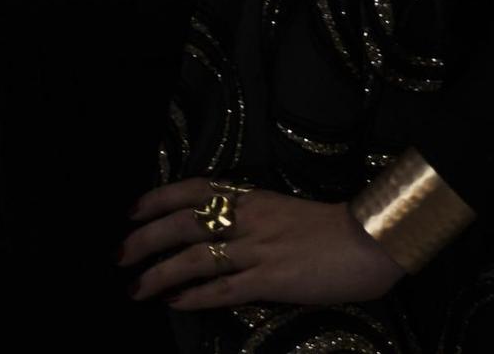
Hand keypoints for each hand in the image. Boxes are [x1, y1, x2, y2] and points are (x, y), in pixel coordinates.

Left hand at [119, 178, 404, 309]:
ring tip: (136, 287)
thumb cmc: (333, 227)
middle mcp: (246, 219)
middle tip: (120, 254)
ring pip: (193, 258)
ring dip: (158, 274)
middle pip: (181, 224)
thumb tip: (219, 226)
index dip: (157, 199)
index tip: (132, 211)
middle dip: (144, 240)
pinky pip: (222, 288)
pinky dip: (193, 296)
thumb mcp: (282, 209)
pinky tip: (174, 302)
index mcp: (250, 197)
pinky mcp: (271, 280)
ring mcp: (257, 250)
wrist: (372, 240)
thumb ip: (250, 215)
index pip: (191, 190)